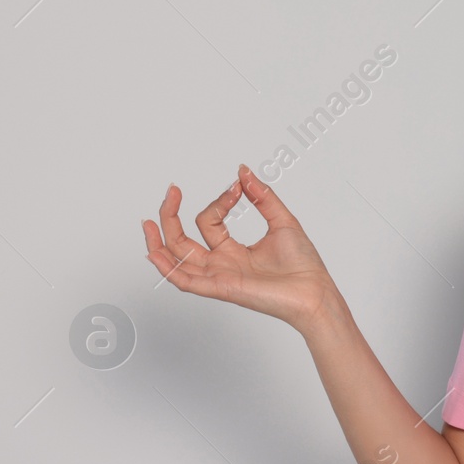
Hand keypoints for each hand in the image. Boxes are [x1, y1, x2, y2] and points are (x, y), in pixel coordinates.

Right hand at [142, 164, 341, 331]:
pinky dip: (167, 268)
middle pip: (182, 240)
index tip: (238, 187)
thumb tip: (243, 172)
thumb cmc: (304, 265)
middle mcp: (221, 264)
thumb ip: (262, 196)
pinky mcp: (222, 288)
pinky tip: (155, 252)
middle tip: (172, 190)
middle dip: (171, 216)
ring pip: (176, 261)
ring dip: (158, 241)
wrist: (316, 291)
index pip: (210, 222)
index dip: (219, 201)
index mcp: (233, 250)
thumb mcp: (283, 220)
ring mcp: (219, 277)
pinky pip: (186, 281)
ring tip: (148, 220)